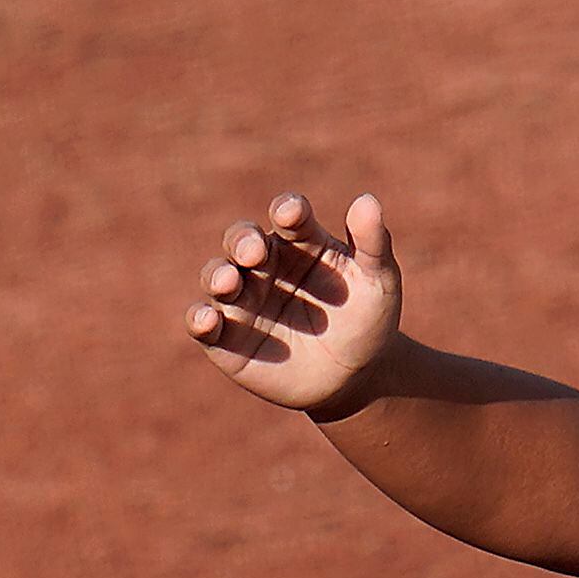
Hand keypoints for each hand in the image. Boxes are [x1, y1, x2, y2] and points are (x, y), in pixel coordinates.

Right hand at [183, 190, 402, 416]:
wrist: (356, 378)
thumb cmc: (366, 321)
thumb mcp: (379, 283)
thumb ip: (373, 244)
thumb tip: (368, 200)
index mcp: (300, 242)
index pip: (289, 216)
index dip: (289, 211)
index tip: (293, 214)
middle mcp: (263, 264)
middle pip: (242, 240)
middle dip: (243, 242)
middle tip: (254, 252)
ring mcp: (242, 299)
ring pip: (217, 277)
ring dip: (218, 277)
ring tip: (229, 282)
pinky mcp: (225, 337)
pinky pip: (203, 324)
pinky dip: (199, 319)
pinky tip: (208, 319)